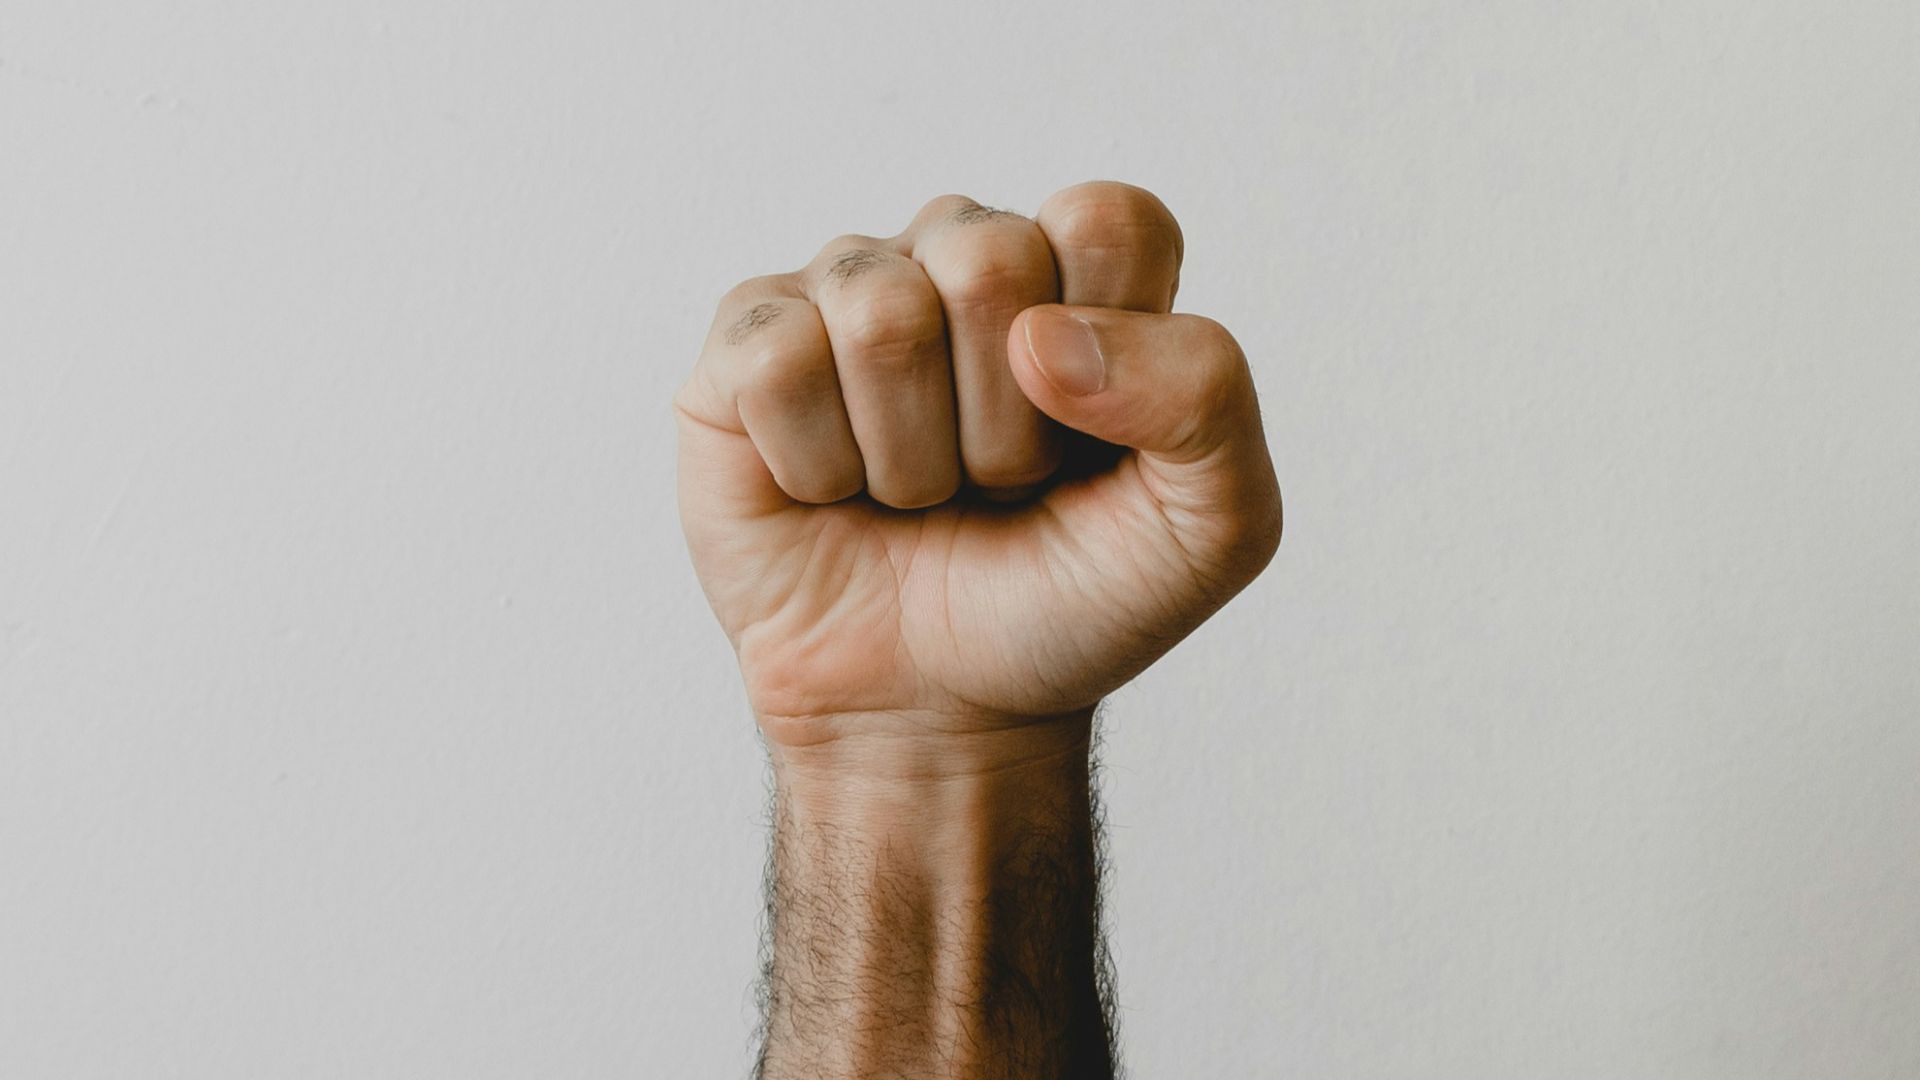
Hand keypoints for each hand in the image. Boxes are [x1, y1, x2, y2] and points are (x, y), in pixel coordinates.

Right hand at [675, 181, 1280, 750]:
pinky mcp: (747, 345)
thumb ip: (1205, 395)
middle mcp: (960, 258)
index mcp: (1082, 275)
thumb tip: (1042, 334)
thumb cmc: (1068, 603)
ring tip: (917, 496)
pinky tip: (830, 493)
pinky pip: (776, 361)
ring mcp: (848, 292)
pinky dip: (816, 465)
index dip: (1107, 344)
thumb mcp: (1212, 526)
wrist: (940, 710)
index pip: (1107, 220)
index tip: (1092, 442)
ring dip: (910, 457)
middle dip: (1004, 422)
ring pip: (879, 317)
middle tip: (997, 485)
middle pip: (989, 259)